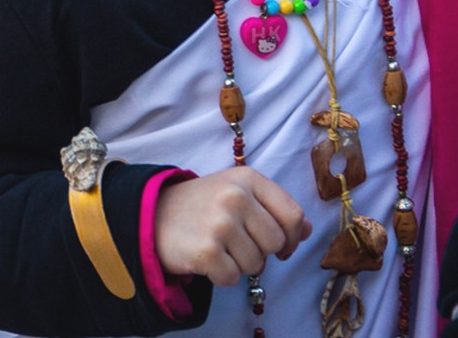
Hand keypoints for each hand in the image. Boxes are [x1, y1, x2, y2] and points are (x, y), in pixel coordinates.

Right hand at [153, 168, 309, 287]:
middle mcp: (235, 197)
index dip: (291, 237)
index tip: (279, 244)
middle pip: (276, 244)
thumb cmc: (201, 205)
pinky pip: (233, 278)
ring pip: (257, 264)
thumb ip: (274, 207)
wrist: (150, 213)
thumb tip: (307, 230)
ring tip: (218, 247)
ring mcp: (220, 223)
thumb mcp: (237, 192)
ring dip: (239, 264)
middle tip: (235, 243)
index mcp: (247, 178)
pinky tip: (206, 259)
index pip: (292, 215)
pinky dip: (221, 275)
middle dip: (261, 251)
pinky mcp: (206, 251)